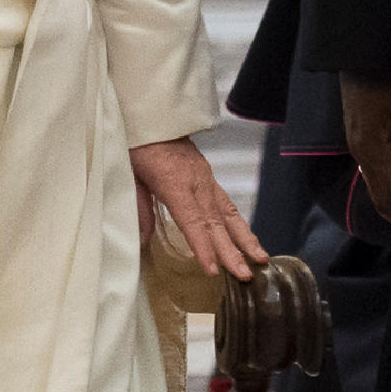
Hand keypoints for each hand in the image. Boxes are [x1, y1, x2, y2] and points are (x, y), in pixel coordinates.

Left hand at [132, 138, 264, 280]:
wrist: (153, 116)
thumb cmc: (137, 145)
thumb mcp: (129, 176)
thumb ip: (138, 208)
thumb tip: (142, 241)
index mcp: (175, 183)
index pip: (193, 221)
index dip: (204, 247)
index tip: (214, 270)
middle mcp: (197, 183)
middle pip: (217, 222)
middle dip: (233, 251)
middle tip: (246, 275)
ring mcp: (206, 180)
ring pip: (229, 213)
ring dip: (246, 239)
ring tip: (261, 259)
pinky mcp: (209, 178)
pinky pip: (227, 204)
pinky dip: (239, 224)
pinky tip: (248, 239)